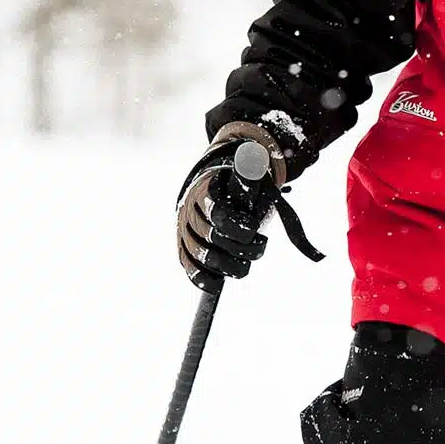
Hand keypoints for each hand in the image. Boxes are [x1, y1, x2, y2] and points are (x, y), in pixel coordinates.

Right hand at [176, 122, 285, 292]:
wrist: (215, 192)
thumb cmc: (237, 188)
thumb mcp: (246, 177)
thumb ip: (250, 172)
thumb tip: (256, 158)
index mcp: (206, 192)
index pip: (218, 213)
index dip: (237, 226)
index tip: (254, 229)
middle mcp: (190, 212)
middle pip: (213, 238)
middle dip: (241, 247)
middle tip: (260, 244)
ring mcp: (185, 232)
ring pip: (202, 256)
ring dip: (229, 265)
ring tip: (247, 263)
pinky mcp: (184, 248)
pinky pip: (188, 266)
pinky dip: (202, 279)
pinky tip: (217, 285)